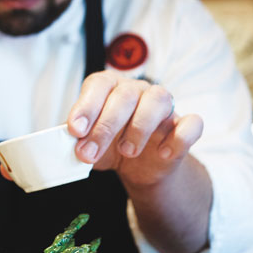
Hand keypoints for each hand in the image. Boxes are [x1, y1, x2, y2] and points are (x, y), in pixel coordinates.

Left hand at [66, 71, 203, 187]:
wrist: (139, 167)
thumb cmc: (108, 146)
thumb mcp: (87, 142)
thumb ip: (75, 139)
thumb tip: (60, 142)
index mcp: (109, 87)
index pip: (98, 84)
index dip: (86, 106)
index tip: (75, 130)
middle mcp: (137, 90)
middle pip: (125, 95)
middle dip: (105, 126)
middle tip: (89, 153)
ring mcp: (163, 106)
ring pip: (158, 100)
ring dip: (140, 127)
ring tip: (126, 152)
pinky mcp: (184, 125)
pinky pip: (192, 123)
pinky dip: (178, 138)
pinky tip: (162, 153)